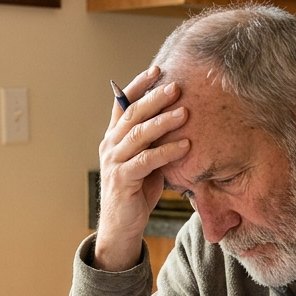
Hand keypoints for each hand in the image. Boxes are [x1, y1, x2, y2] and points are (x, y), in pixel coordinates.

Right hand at [94, 66, 190, 271]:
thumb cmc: (137, 191)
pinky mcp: (123, 180)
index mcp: (114, 137)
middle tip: (176, 86)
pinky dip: (167, 151)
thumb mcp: (146, 160)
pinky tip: (185, 144)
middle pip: (132, 114)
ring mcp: (114, 162)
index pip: (122, 103)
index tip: (157, 69)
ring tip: (185, 112)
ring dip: (163, 121)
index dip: (138, 85)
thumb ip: (154, 141)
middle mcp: (110, 145)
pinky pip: (146, 160)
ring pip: (138, 134)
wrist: (122, 226)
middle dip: (155, 98)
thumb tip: (179, 117)